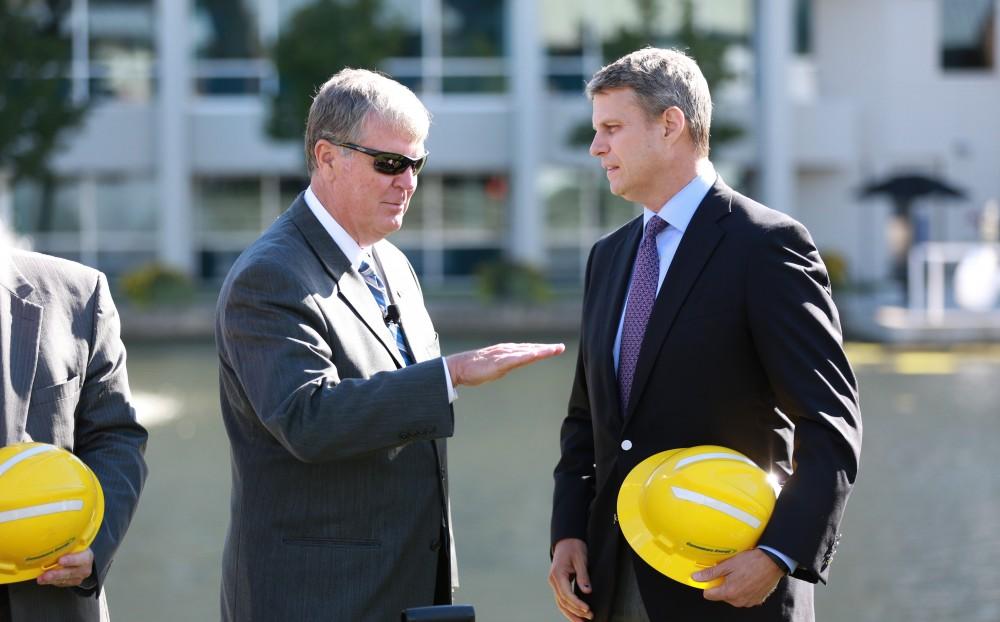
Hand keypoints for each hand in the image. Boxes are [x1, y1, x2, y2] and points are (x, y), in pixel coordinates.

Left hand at [36, 548, 93, 587]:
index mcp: (86, 556)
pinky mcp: (72, 582)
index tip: (60, 560)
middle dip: (56, 574)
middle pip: (70, 572)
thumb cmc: (76, 549)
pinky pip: (61, 583)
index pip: (79, 559)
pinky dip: (51, 582)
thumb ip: (67, 545)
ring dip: (51, 580)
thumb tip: (51, 538)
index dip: (70, 560)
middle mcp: (84, 568)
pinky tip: (44, 580)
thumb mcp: (75, 544)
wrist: (83, 558)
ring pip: (64, 579)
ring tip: (41, 578)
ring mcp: (78, 577)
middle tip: (46, 575)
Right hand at [446, 343, 564, 386]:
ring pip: (525, 352)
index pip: (528, 350)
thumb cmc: (474, 369)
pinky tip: (536, 355)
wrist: (457, 367)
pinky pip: (515, 359)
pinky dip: (526, 356)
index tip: (555, 348)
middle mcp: (506, 351)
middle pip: (530, 349)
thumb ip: (506, 365)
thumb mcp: (495, 368)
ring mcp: (502, 355)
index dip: (542, 349)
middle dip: (546, 349)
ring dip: (540, 351)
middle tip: (561, 347)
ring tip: (553, 350)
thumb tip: (514, 364)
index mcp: (506, 353)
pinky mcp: (497, 362)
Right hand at [548, 538, 592, 620]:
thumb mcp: (581, 559)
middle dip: (576, 611)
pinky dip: (568, 608)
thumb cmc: (574, 547)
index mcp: (558, 574)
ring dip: (571, 614)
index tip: (587, 609)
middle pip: (563, 601)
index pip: (567, 594)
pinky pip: (561, 599)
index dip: (577, 603)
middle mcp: (553, 580)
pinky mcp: (558, 584)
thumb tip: (587, 592)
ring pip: (560, 603)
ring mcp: (554, 583)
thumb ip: (583, 576)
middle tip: (590, 617)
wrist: (566, 540)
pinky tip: (575, 614)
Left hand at [693, 548, 783, 607]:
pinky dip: (743, 589)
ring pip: (733, 596)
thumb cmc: (752, 562)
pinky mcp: (757, 599)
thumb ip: (711, 573)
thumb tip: (697, 577)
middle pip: (721, 595)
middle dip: (722, 584)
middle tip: (727, 571)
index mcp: (730, 593)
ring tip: (739, 573)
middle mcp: (739, 601)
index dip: (707, 585)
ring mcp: (749, 601)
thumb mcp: (728, 564)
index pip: (709, 595)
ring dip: (733, 587)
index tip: (709, 577)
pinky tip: (747, 578)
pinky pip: (744, 596)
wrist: (773, 561)